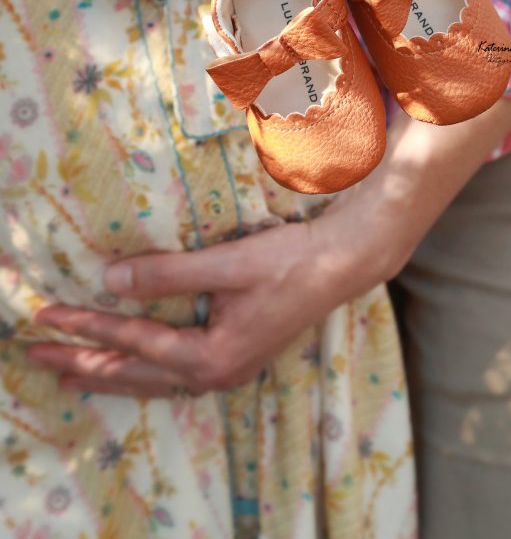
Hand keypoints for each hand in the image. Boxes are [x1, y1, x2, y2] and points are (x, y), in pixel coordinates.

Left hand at [28, 217, 370, 397]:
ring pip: (152, 379)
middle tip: (38, 358)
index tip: (47, 315)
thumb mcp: (227, 264)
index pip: (134, 341)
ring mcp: (226, 370)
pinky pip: (171, 372)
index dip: (86, 327)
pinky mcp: (234, 356)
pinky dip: (139, 368)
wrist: (342, 265)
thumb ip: (168, 275)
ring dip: (107, 372)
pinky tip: (129, 364)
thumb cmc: (289, 261)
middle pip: (134, 375)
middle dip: (83, 365)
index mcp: (212, 356)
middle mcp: (216, 373)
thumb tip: (111, 281)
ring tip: (69, 371)